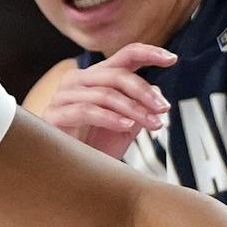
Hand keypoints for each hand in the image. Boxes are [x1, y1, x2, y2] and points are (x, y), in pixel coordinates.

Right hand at [41, 42, 174, 159]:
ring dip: (133, 109)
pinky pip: (86, 111)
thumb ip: (139, 107)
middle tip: (163, 108)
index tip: (172, 58)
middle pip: (116, 74)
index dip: (148, 53)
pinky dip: (110, 118)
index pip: (124, 56)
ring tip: (152, 124)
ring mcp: (64, 96)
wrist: (71, 173)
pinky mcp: (55, 114)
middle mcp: (78, 80)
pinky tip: (127, 126)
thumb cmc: (95, 147)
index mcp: (96, 77)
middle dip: (143, 92)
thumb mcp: (125, 126)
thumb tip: (157, 91)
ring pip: (105, 93)